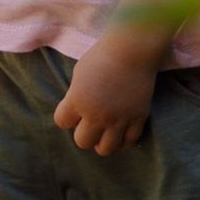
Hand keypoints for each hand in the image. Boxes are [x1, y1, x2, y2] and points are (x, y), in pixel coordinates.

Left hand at [52, 42, 157, 156]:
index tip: (74, 110)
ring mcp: (118, 119)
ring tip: (105, 132)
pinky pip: (129, 142)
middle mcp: (96, 114)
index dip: (67, 117)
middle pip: (82, 142)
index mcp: (77, 100)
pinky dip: (123, 141)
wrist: (132, 49)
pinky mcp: (138, 118)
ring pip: (106, 149)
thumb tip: (77, 112)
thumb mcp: (79, 73)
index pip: (62, 122)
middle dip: (84, 133)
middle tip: (90, 122)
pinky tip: (121, 132)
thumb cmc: (103, 56)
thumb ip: (76, 95)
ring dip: (102, 142)